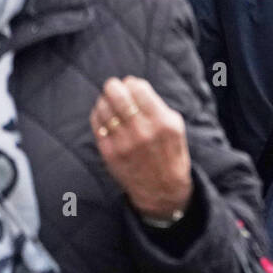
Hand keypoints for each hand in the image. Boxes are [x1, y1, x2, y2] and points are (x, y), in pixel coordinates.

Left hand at [89, 76, 192, 221]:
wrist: (162, 189)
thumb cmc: (169, 153)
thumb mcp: (175, 127)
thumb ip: (156, 105)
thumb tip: (133, 85)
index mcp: (162, 122)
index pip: (139, 89)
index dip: (132, 82)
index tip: (130, 84)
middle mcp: (142, 131)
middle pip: (118, 95)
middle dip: (113, 86)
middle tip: (113, 86)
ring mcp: (123, 143)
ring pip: (104, 108)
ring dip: (104, 100)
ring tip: (108, 100)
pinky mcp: (109, 153)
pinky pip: (97, 124)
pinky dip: (98, 114)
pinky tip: (103, 114)